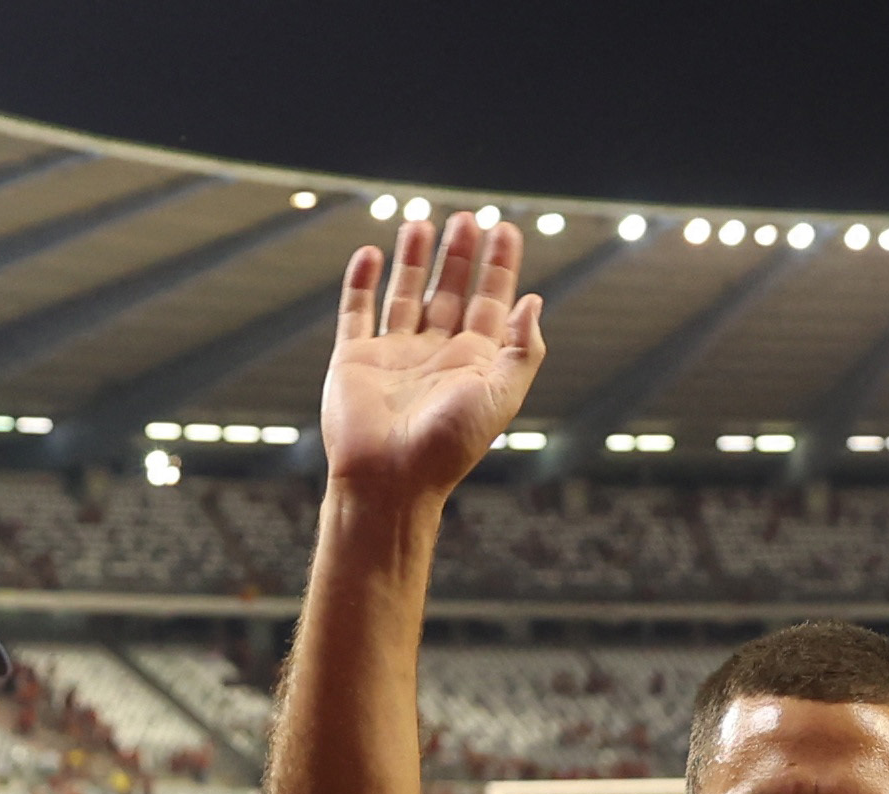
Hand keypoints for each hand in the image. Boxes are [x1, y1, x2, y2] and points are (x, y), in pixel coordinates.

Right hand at [321, 212, 546, 503]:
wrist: (389, 479)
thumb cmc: (448, 444)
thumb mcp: (499, 396)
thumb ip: (520, 349)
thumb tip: (534, 301)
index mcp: (473, 363)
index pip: (491, 302)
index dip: (499, 266)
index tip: (504, 228)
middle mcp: (435, 355)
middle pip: (451, 292)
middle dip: (460, 256)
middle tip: (466, 219)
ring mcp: (394, 355)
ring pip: (406, 294)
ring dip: (414, 260)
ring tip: (421, 222)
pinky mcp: (354, 358)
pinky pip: (357, 311)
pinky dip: (361, 282)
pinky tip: (371, 254)